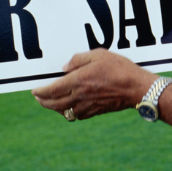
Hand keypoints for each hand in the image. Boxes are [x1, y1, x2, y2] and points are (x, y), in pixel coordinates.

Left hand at [32, 48, 153, 120]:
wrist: (137, 88)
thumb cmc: (120, 69)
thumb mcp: (99, 55)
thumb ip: (79, 59)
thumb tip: (65, 68)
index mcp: (77, 82)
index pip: (51, 91)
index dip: (40, 92)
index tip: (34, 91)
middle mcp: (79, 97)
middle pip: (54, 104)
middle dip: (43, 102)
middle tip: (38, 98)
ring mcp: (88, 106)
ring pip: (64, 112)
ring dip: (55, 108)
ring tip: (51, 103)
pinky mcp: (96, 111)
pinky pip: (77, 115)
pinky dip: (70, 113)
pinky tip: (70, 108)